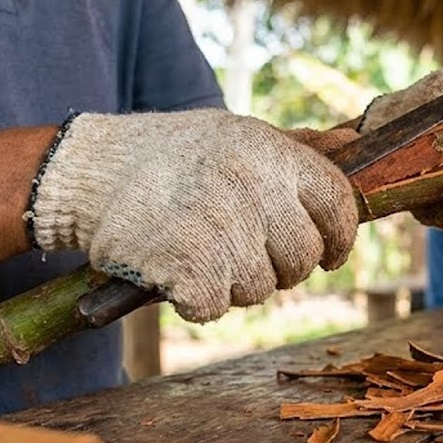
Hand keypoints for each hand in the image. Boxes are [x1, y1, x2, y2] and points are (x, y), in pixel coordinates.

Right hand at [28, 110, 357, 322]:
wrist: (88, 172)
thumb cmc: (169, 156)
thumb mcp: (236, 136)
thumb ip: (293, 151)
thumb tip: (354, 147)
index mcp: (271, 152)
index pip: (337, 204)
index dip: (339, 238)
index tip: (329, 255)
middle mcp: (254, 187)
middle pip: (302, 257)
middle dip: (281, 268)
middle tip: (244, 254)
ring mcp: (222, 229)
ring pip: (260, 288)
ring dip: (233, 284)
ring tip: (201, 251)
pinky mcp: (188, 267)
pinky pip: (215, 307)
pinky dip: (194, 301)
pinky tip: (175, 271)